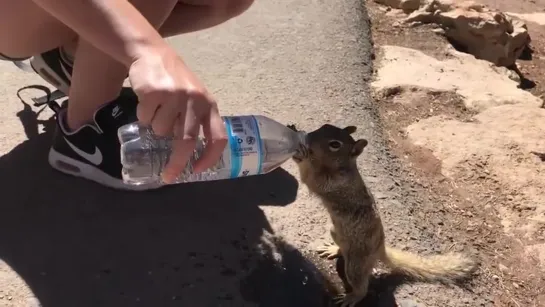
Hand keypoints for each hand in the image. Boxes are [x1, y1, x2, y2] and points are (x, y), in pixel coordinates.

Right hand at [128, 47, 226, 183]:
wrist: (153, 53)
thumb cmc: (176, 81)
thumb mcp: (194, 99)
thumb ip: (195, 121)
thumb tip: (189, 156)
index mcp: (209, 105)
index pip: (217, 137)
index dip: (210, 157)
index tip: (198, 170)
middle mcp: (195, 100)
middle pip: (187, 141)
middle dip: (177, 162)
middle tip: (168, 176)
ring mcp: (174, 96)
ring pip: (161, 130)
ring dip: (155, 127)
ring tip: (157, 110)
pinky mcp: (154, 92)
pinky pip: (145, 118)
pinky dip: (143, 116)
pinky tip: (147, 101)